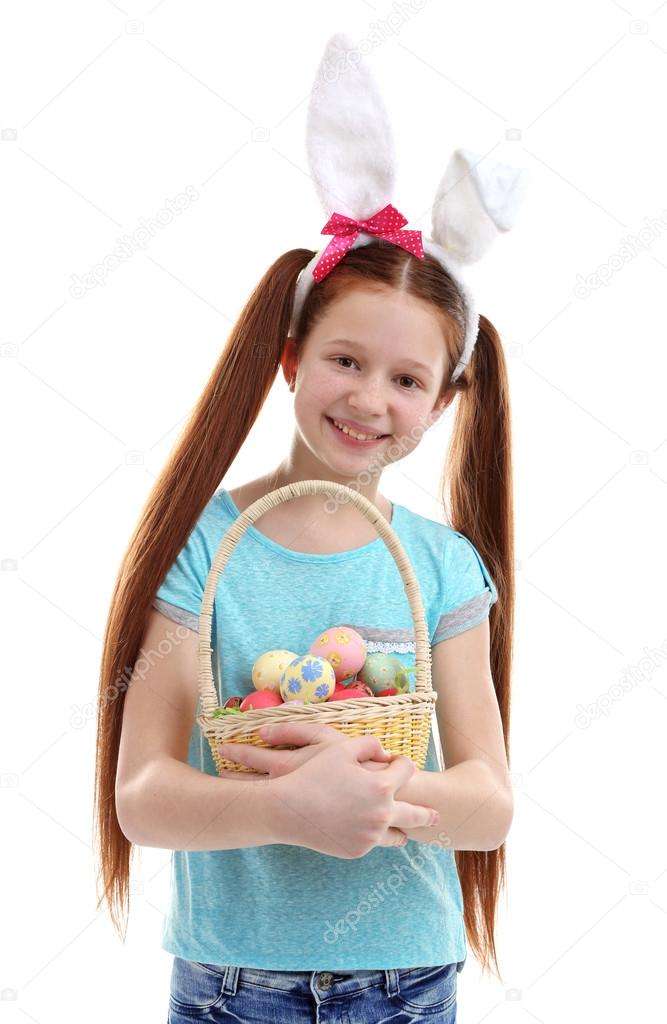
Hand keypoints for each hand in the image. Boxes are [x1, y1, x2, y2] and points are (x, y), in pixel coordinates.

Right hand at [218, 721, 438, 857]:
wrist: (287, 810)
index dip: (401, 763)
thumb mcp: (341, 748)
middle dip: (428, 812)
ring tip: (408, 829)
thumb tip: (386, 753)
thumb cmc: (313, 774)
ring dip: (403, 828)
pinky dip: (374, 834)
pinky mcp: (358, 850)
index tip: (397, 763)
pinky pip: (374, 843)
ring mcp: (371, 836)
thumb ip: (370, 745)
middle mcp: (382, 814)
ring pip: (398, 835)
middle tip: (437, 815)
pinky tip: (370, 828)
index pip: (407, 770)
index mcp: (382, 787)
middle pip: (417, 814)